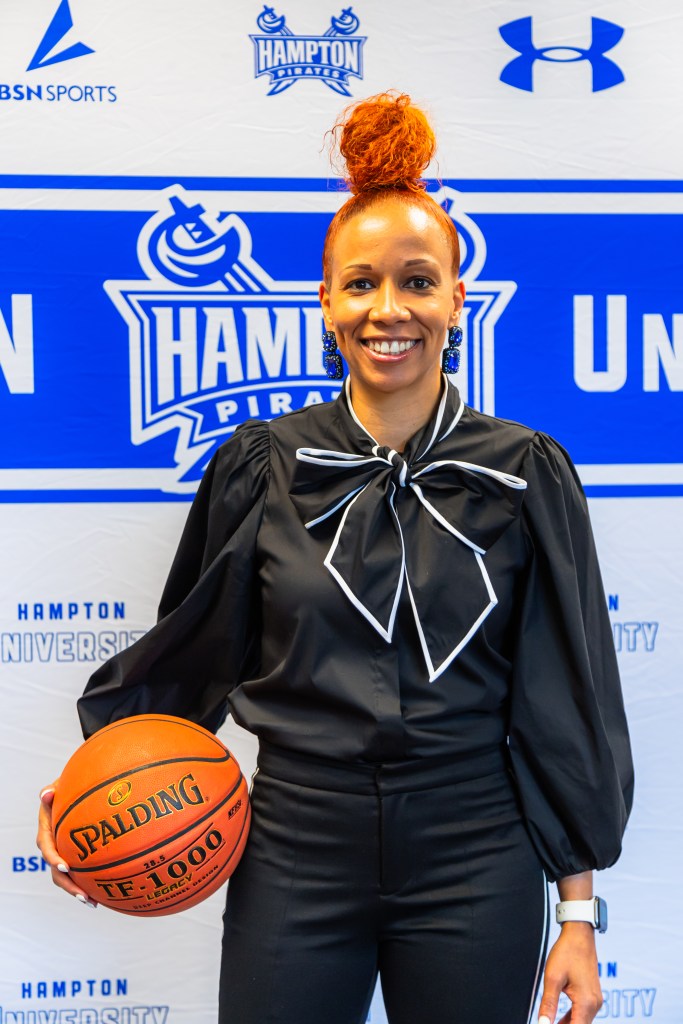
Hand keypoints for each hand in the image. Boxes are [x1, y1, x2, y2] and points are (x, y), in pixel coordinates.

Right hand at [36, 780, 96, 907]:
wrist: (77, 791)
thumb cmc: (69, 786)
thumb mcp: (60, 785)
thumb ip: (53, 789)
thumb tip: (45, 793)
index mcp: (46, 828)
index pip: (46, 846)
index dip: (53, 858)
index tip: (65, 867)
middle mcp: (53, 843)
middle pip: (55, 869)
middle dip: (68, 884)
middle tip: (82, 895)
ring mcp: (63, 851)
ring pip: (65, 876)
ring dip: (76, 890)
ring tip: (92, 902)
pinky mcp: (75, 855)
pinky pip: (79, 873)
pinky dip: (87, 884)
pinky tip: (102, 895)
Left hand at [538, 922, 601, 1023]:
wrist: (579, 935)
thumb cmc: (566, 953)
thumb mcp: (552, 978)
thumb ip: (548, 1004)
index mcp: (586, 1002)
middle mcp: (594, 1004)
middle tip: (545, 1023)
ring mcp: (595, 1000)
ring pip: (581, 1022)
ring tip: (549, 1023)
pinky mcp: (592, 995)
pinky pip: (582, 1014)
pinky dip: (571, 1019)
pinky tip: (558, 1021)